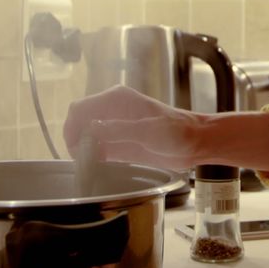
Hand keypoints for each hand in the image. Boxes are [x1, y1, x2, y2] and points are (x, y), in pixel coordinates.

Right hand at [63, 84, 205, 169]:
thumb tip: (93, 130)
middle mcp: (113, 110)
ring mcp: (116, 126)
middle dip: (75, 140)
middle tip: (83, 160)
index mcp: (117, 99)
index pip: (81, 108)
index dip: (72, 128)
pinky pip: (97, 148)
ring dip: (83, 151)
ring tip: (91, 166)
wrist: (196, 142)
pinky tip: (97, 167)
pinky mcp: (121, 142)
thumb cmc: (178, 132)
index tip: (75, 149)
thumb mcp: (150, 131)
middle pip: (79, 122)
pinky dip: (93, 157)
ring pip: (86, 137)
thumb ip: (121, 130)